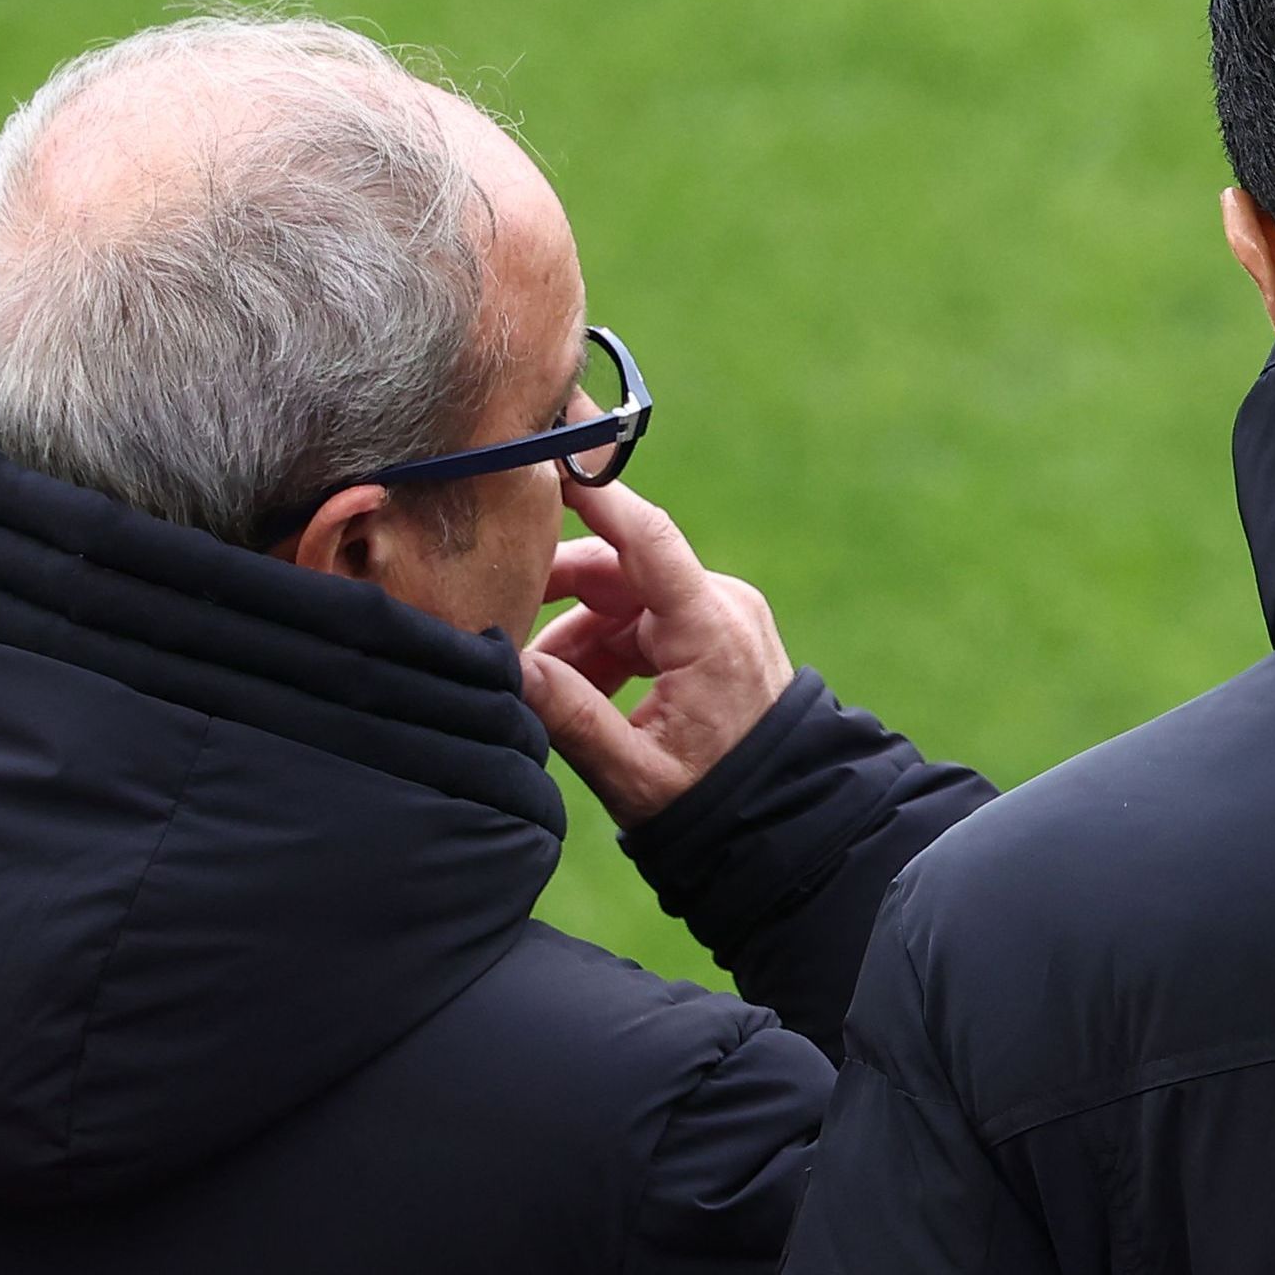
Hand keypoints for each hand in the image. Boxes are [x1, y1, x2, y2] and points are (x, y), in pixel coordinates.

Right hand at [520, 474, 797, 829]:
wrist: (782, 820)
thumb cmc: (717, 801)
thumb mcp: (635, 772)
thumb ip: (569, 717)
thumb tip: (506, 666)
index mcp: (708, 629)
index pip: (644, 537)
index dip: (592, 494)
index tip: (545, 454)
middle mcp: (719, 606)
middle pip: (617, 569)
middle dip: (550, 593)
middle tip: (491, 615)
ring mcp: (717, 616)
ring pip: (621, 599)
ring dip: (572, 634)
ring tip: (534, 682)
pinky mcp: (709, 633)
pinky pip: (640, 622)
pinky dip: (601, 649)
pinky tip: (570, 689)